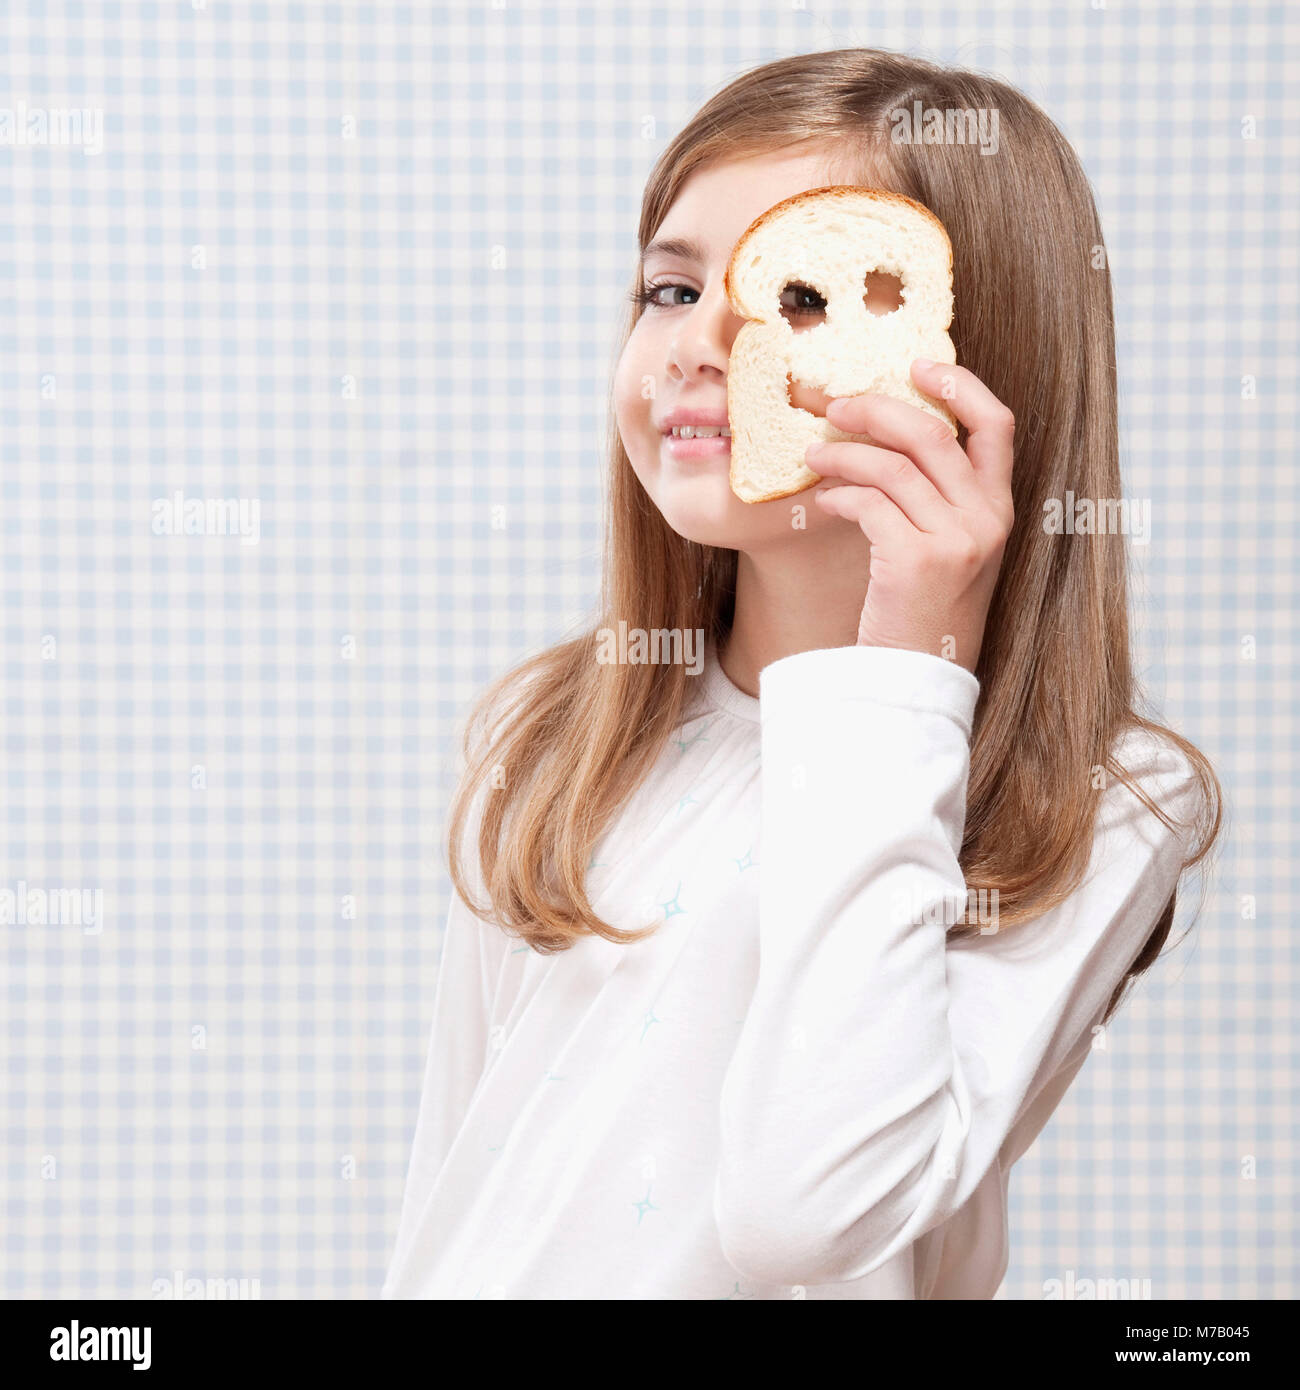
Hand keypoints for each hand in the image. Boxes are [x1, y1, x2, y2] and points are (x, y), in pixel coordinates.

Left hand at [805, 360, 1014, 674]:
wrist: (918, 681)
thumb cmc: (922, 612)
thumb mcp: (947, 550)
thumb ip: (935, 498)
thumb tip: (883, 437)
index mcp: (999, 509)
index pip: (997, 424)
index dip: (960, 385)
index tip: (918, 363)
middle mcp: (987, 519)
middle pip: (933, 433)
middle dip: (878, 409)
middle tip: (836, 405)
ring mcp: (956, 541)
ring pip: (893, 466)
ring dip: (844, 452)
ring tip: (814, 453)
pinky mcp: (916, 562)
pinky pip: (869, 504)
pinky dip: (839, 495)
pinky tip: (823, 502)